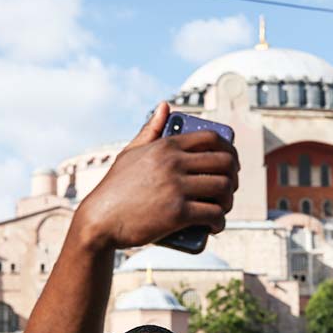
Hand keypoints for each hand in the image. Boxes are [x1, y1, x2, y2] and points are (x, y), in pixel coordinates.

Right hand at [74, 102, 238, 250]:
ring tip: (222, 208)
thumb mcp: (131, 153)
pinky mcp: (177, 213)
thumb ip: (150, 130)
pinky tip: (216, 225)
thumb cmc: (115, 188)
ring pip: (223, 188)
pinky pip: (213, 214)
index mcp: (166, 146)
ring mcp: (177, 188)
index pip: (211, 138)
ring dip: (229, 201)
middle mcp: (174, 163)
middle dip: (233, 177)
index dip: (229, 150)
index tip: (230, 164)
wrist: (99, 220)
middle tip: (228, 189)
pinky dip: (220, 222)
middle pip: (224, 163)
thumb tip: (165, 106)